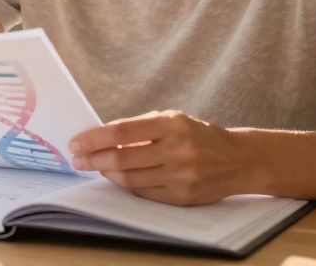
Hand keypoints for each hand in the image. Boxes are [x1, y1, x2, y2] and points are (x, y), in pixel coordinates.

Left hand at [67, 110, 251, 205]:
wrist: (239, 160)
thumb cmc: (200, 136)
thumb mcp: (174, 120)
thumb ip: (142, 128)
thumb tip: (102, 136)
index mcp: (172, 124)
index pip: (123, 132)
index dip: (95, 138)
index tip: (76, 143)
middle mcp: (177, 149)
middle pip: (122, 158)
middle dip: (94, 159)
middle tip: (78, 160)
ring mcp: (180, 175)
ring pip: (130, 178)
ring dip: (107, 174)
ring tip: (96, 167)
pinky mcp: (182, 196)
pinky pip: (144, 192)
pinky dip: (127, 185)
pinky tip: (118, 178)